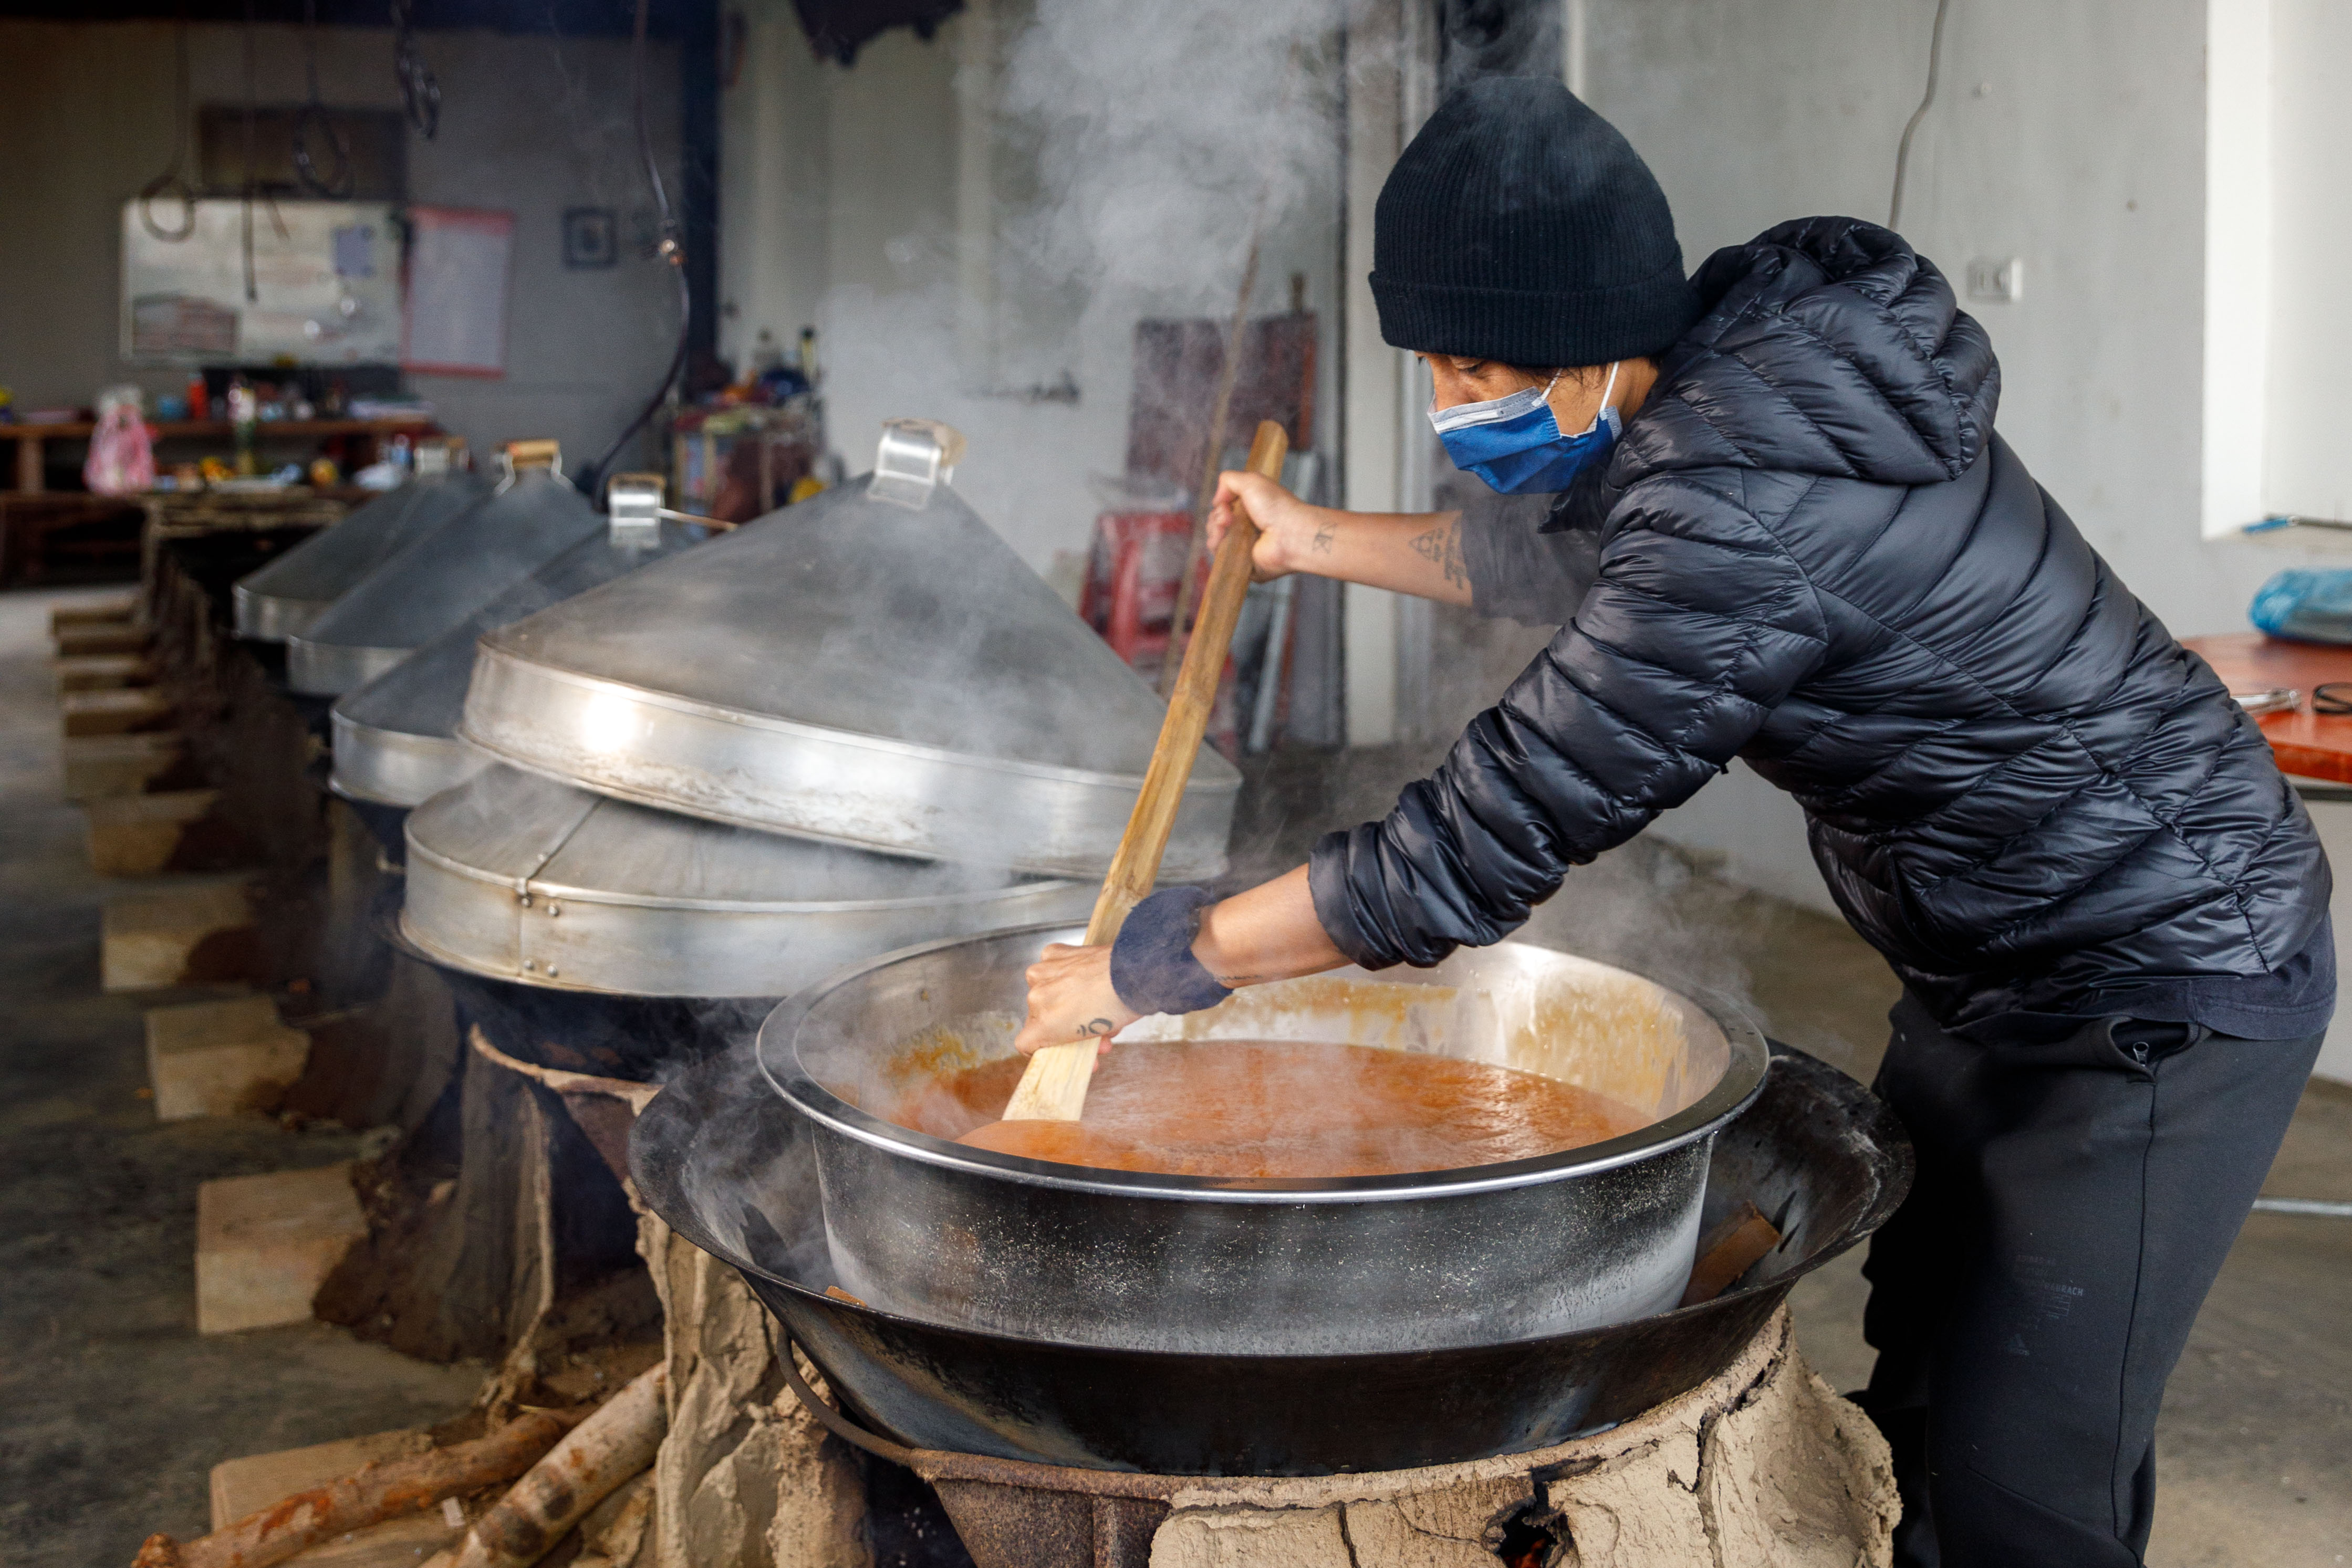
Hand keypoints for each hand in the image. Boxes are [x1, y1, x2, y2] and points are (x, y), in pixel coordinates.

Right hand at [1012, 943, 1139, 1056]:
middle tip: (1093, 1031)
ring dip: (1068, 1002)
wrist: (1133, 972)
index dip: (1052, 1048)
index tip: (1072, 1049)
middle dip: (1067, 1027)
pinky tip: (1085, 980)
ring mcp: (1042, 973)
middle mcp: (1035, 998)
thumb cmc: (1119, 1005)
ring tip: (1096, 1007)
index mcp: (1042, 1024)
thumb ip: (1075, 1042)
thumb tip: (1076, 1039)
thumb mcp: (1095, 1038)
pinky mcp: (1053, 953)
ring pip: (1045, 994)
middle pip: (1042, 1019)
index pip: (1028, 1044)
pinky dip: (1064, 974)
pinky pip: (1050, 969)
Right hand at [1208, 470, 1326, 583]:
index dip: (1220, 506)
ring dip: (1215, 530)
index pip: (1223, 509)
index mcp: (1250, 510)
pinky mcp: (1242, 563)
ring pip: (1215, 539)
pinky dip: (1218, 546)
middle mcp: (1246, 528)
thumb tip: (1216, 499)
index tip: (1225, 505)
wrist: (1290, 534)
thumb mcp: (1251, 481)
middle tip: (1228, 517)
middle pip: (1215, 524)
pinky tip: (1225, 540)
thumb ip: (1228, 480)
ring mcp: (1243, 547)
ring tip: (1227, 527)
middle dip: (1216, 518)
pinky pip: (1220, 557)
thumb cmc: (1276, 507)